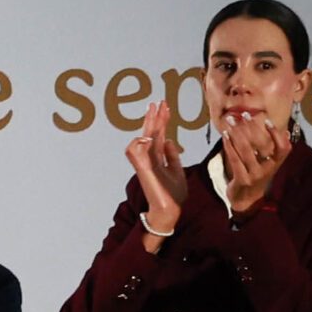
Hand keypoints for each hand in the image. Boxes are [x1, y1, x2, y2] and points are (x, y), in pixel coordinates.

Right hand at [125, 100, 188, 233]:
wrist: (170, 211)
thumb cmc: (173, 195)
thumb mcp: (178, 171)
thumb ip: (173, 156)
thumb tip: (170, 140)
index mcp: (158, 158)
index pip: (158, 135)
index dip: (161, 120)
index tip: (164, 106)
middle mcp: (150, 159)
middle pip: (150, 133)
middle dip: (154, 117)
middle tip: (158, 101)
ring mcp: (145, 164)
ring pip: (141, 140)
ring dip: (147, 125)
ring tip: (155, 111)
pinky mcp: (143, 171)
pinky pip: (134, 154)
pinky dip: (138, 144)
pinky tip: (148, 138)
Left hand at [217, 110, 289, 214]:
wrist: (247, 199)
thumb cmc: (257, 176)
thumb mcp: (268, 164)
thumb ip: (274, 149)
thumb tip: (286, 132)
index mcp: (277, 164)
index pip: (284, 148)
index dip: (277, 134)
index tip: (268, 121)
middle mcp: (268, 169)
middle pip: (260, 145)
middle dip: (250, 127)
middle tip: (243, 114)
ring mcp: (255, 175)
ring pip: (245, 150)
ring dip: (237, 134)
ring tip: (230, 122)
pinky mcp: (242, 179)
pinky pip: (234, 159)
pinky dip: (229, 146)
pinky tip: (224, 136)